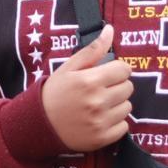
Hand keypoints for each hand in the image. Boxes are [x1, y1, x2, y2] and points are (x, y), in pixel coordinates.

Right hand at [41, 25, 132, 152]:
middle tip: (100, 90)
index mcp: (90, 81)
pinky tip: (100, 119)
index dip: (117, 70)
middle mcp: (97, 101)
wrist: (39, 124)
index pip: (124, 69)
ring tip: (99, 105)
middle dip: (117, 86)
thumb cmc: (55, 92)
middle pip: (128, 88)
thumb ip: (93, 49)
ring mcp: (100, 122)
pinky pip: (124, 127)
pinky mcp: (102, 138)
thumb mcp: (70, 67)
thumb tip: (110, 29)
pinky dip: (115, 123)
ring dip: (117, 104)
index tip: (107, 74)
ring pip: (127, 107)